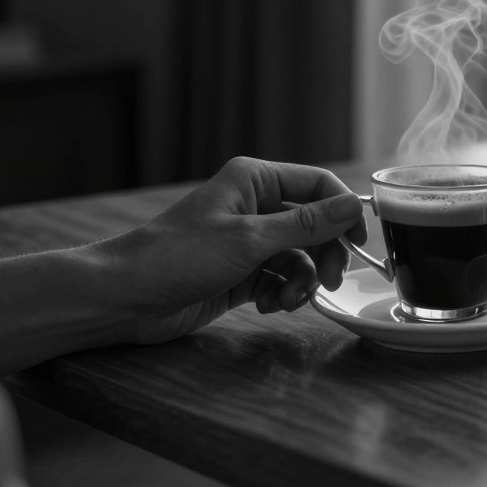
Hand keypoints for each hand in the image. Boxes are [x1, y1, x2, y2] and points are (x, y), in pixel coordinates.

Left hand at [99, 157, 368, 344]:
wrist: (126, 298)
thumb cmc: (179, 256)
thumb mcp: (250, 240)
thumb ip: (306, 225)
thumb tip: (354, 206)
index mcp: (254, 181)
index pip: (317, 185)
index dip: (344, 211)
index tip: (361, 242)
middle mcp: (254, 206)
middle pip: (314, 225)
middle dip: (325, 254)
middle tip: (331, 282)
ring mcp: (247, 242)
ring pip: (300, 257)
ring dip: (302, 280)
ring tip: (288, 301)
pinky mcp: (240, 273)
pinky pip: (280, 279)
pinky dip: (282, 294)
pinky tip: (269, 306)